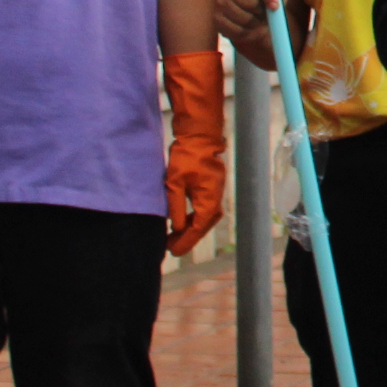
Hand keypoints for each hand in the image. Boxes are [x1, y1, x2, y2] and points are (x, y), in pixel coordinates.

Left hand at [162, 52, 227, 258]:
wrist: (199, 136)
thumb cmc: (186, 157)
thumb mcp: (174, 183)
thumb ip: (174, 207)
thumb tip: (177, 227)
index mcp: (208, 199)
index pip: (197, 228)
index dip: (185, 241)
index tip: (172, 251)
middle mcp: (215, 198)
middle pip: (203, 226)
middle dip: (188, 238)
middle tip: (170, 247)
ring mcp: (215, 192)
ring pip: (204, 218)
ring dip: (191, 228)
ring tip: (175, 236)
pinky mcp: (211, 186)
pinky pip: (204, 208)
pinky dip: (194, 217)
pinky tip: (182, 219)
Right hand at [213, 0, 289, 50]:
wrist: (259, 21)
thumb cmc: (270, 1)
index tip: (275, 6)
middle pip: (247, 1)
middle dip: (260, 11)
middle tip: (266, 15)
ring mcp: (220, 1)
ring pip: (239, 15)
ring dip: (253, 23)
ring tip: (259, 22)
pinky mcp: (216, 17)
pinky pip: (231, 28)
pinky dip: (245, 33)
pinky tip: (250, 31)